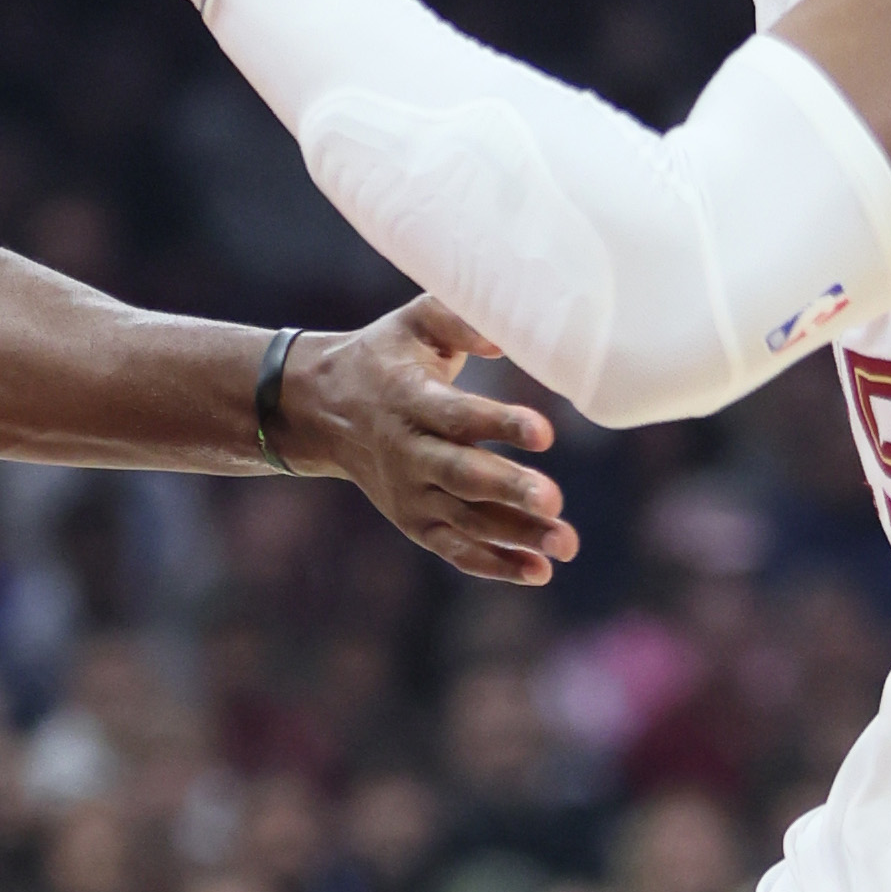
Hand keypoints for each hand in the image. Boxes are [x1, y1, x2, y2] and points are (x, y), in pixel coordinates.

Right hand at [279, 296, 576, 585]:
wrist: (324, 408)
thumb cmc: (386, 356)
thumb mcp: (414, 322)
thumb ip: (459, 319)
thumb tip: (506, 337)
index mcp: (409, 399)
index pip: (458, 416)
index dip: (500, 424)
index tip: (545, 433)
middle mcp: (408, 452)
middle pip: (461, 476)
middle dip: (508, 489)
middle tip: (554, 499)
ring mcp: (410, 493)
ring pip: (466, 520)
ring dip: (516, 535)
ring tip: (566, 544)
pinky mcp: (415, 521)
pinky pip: (455, 549)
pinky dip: (493, 564)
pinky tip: (538, 572)